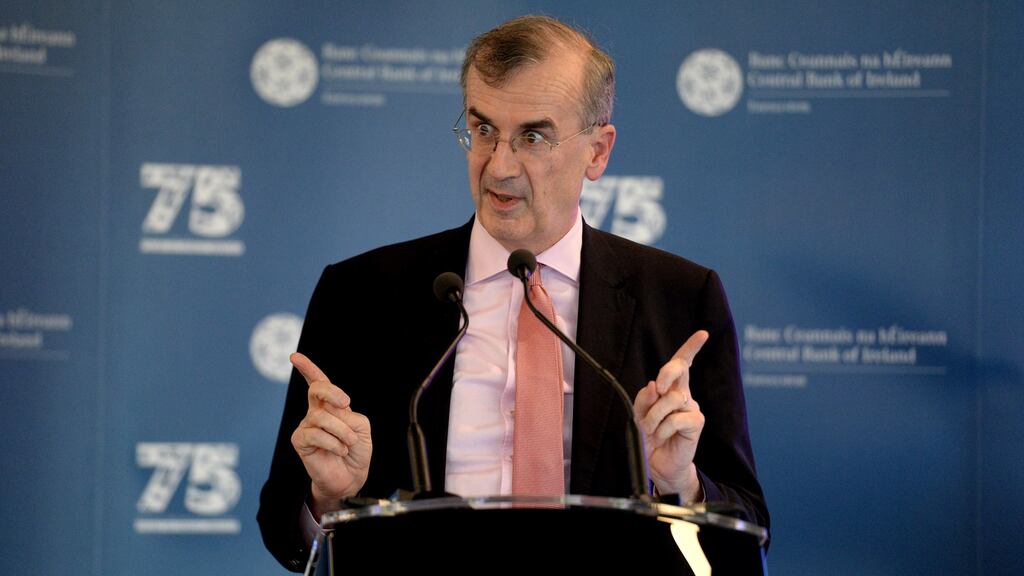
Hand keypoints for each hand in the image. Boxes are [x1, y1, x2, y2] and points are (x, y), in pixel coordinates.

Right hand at [289, 352, 371, 516]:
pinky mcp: (300, 441)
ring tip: (349, 444)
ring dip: (342, 431)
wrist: (351, 477)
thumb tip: (330, 412)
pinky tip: (339, 450)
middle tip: (345, 403)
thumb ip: (348, 414)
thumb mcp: (361, 426)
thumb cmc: (356, 451)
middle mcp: (316, 412)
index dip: (307, 368)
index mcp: (331, 406)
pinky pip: (316, 435)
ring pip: (322, 417)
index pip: (318, 382)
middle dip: (332, 392)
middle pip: (317, 389)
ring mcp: (307, 426)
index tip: (295, 356)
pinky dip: (334, 443)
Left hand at [633, 330, 708, 500]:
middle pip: (680, 370)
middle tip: (658, 387)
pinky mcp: (696, 423)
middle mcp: (683, 395)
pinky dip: (663, 428)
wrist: (657, 464)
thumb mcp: (639, 416)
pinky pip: (676, 418)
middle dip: (668, 373)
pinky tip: (662, 437)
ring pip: (672, 398)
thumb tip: (654, 385)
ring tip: (651, 429)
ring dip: (654, 415)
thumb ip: (644, 399)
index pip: (682, 364)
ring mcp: (691, 408)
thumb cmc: (649, 438)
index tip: (702, 334)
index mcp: (670, 389)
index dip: (691, 348)